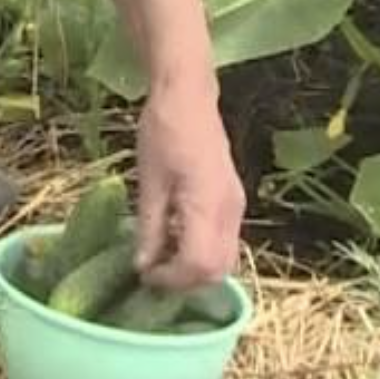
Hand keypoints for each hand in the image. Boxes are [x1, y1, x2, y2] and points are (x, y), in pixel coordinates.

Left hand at [133, 82, 244, 289]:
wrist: (188, 97)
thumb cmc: (162, 133)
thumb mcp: (149, 182)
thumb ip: (150, 228)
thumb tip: (142, 266)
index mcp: (209, 206)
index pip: (199, 265)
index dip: (172, 279)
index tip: (145, 277)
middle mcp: (232, 211)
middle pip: (219, 269)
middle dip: (187, 281)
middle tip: (154, 274)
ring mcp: (237, 206)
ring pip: (226, 259)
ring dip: (197, 269)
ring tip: (163, 260)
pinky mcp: (234, 200)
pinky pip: (226, 241)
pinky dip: (204, 252)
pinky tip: (177, 241)